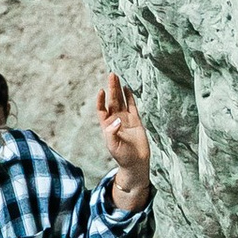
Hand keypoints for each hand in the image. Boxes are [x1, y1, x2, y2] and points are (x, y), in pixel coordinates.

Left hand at [94, 71, 151, 208]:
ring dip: (119, 90)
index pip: (102, 109)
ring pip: (122, 101)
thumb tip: (116, 120)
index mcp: (107, 125)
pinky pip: (132, 106)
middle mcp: (115, 120)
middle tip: (112, 75)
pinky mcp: (136, 121)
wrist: (136, 163)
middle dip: (112, 88)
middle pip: (112, 101)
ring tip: (116, 77)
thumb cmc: (122, 156)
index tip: (101, 91)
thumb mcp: (113, 146)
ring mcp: (126, 119)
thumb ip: (112, 133)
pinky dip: (130, 98)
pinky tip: (127, 88)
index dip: (101, 100)